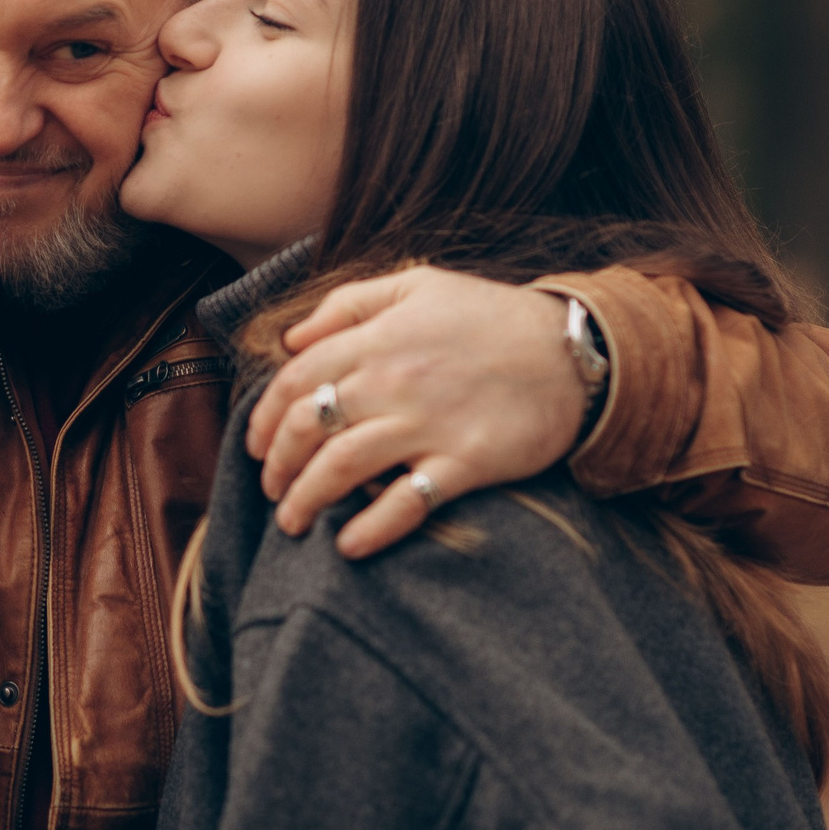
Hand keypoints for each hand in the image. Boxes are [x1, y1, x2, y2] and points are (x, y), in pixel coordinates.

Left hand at [249, 265, 587, 557]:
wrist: (573, 351)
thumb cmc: (492, 317)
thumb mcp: (419, 284)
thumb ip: (350, 304)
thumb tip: (293, 338)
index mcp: (378, 338)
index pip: (296, 380)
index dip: (265, 417)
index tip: (255, 445)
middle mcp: (393, 382)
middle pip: (309, 428)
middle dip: (278, 465)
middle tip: (271, 489)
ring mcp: (428, 424)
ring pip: (341, 468)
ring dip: (306, 501)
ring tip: (293, 523)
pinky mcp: (466, 463)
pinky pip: (405, 503)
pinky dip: (370, 529)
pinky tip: (348, 546)